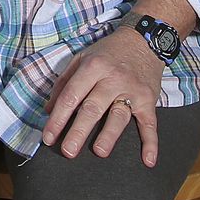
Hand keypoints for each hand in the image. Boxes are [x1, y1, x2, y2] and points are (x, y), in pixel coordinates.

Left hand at [42, 28, 163, 165]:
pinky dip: (150, 142)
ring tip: (99, 152)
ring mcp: (131, 90)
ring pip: (118, 116)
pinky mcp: (149, 100)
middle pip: (92, 107)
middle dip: (78, 130)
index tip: (49, 137)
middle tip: (67, 151)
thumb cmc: (108, 52)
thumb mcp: (82, 57)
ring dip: (109, 135)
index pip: (71, 95)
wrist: (143, 40)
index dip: (58, 117)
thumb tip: (49, 109)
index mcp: (92, 67)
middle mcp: (111, 78)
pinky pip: (150, 123)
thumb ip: (64, 82)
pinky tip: (147, 159)